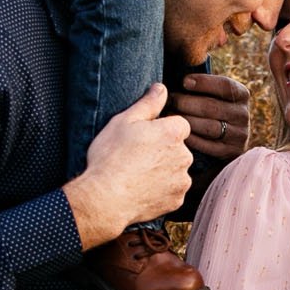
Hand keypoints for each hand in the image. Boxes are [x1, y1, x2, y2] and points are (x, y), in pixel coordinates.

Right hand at [63, 83, 192, 248]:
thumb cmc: (111, 157)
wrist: (104, 199)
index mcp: (174, 132)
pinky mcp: (177, 201)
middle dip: (162, 150)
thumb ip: (148, 103)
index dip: (159, 130)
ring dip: (162, 171)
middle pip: (178, 148)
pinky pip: (171, 191)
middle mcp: (185, 156)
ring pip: (175, 170)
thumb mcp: (124, 121)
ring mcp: (182, 180)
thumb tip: (161, 88)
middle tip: (136, 157)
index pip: (177, 124)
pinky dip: (160, 190)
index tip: (142, 138)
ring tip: (136, 175)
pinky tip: (141, 189)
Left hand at [174, 71, 250, 161]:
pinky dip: (191, 139)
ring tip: (170, 116)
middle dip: (187, 103)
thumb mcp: (212, 94)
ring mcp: (239, 135)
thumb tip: (178, 69)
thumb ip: (200, 84)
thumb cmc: (208, 109)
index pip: (225, 85)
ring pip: (210, 127)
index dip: (204, 82)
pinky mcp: (231, 152)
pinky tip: (178, 132)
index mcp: (241, 95)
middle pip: (213, 107)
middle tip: (170, 101)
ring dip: (187, 121)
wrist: (222, 141)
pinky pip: (208, 146)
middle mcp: (243, 114)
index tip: (184, 82)